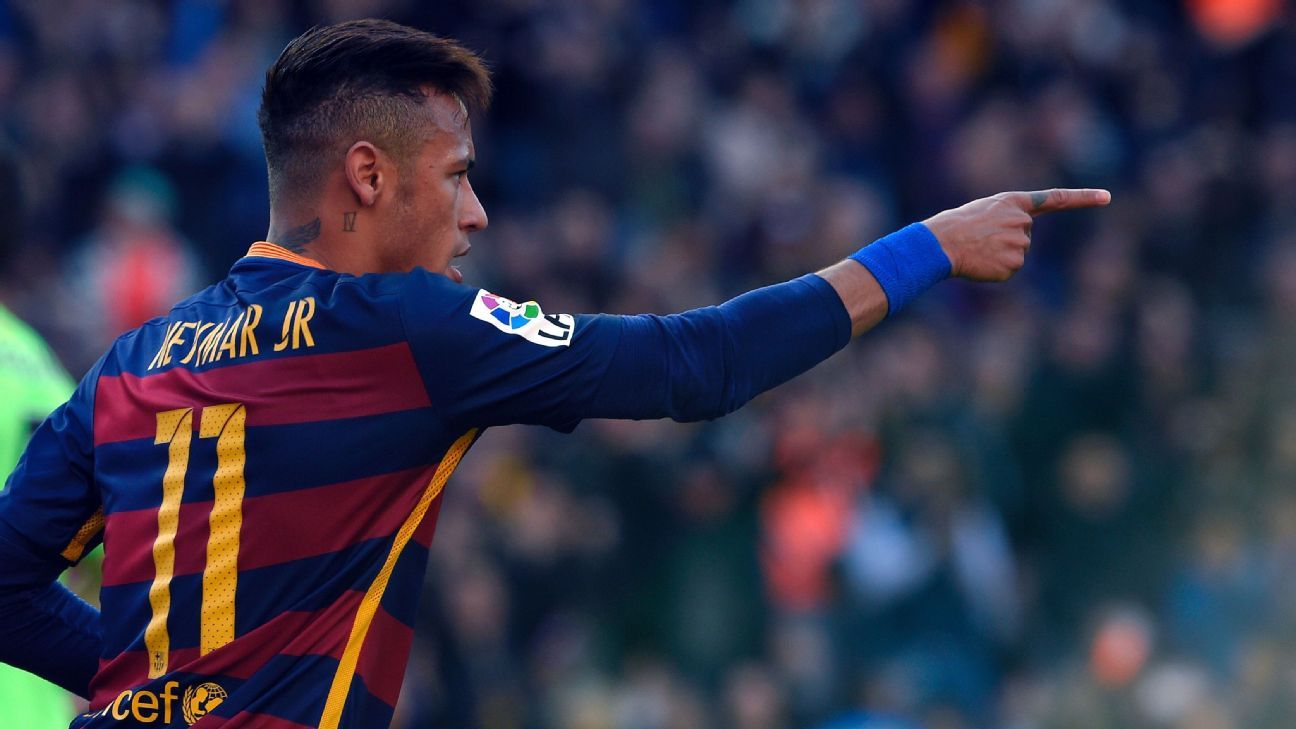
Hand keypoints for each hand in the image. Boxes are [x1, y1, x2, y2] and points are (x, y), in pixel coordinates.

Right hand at [924, 188, 1110, 281]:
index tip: (1107, 197)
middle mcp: (1022, 222)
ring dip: (999, 255)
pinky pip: (1009, 270)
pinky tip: (981, 263)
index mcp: (1014, 203)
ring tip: (978, 250)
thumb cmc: (956, 226)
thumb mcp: (984, 211)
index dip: (1082, 199)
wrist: (940, 244)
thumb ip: (1007, 219)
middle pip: (1024, 235)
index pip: (1055, 199)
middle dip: (1005, 239)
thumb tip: (1018, 246)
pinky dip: (995, 270)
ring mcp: (1020, 244)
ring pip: (1018, 254)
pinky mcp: (1013, 265)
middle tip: (979, 238)